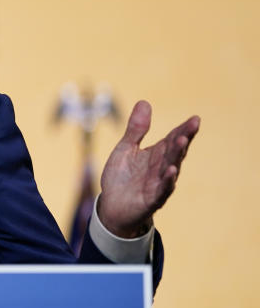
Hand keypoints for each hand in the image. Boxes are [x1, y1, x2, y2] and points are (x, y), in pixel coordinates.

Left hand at [97, 100, 199, 237]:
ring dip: (176, 156)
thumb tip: (144, 102)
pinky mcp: (152, 199)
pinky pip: (162, 190)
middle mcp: (162, 167)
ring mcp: (158, 183)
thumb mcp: (126, 148)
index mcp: (157, 154)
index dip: (184, 129)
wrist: (111, 206)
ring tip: (182, 141)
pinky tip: (171, 171)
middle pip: (175, 151)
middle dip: (183, 138)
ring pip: (171, 168)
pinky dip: (167, 181)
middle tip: (191, 126)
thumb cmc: (121, 177)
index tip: (195, 118)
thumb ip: (136, 129)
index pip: (173, 139)